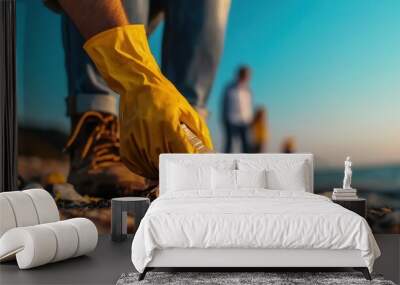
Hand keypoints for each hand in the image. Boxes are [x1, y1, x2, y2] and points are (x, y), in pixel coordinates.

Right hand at [84, 25, 212, 178]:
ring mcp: (134, 136)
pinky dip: (144, 170)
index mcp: (167, 122)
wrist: (138, 85)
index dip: (190, 163)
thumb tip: (210, 154)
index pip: (181, 152)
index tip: (195, 169)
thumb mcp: (187, 111)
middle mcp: (149, 130)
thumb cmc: (167, 99)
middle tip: (183, 174)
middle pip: (164, 162)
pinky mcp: (125, 140)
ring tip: (168, 171)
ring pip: (148, 165)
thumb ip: (200, 133)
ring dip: (160, 172)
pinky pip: (134, 163)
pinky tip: (152, 168)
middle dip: (175, 170)